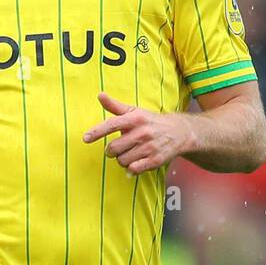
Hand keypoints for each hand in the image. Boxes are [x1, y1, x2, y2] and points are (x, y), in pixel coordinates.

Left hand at [82, 92, 196, 173]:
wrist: (179, 132)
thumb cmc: (150, 121)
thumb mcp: (134, 111)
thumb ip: (114, 106)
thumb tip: (99, 95)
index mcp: (135, 118)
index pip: (112, 124)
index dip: (97, 132)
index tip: (85, 138)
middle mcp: (142, 132)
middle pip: (114, 148)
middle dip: (111, 151)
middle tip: (117, 148)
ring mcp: (149, 147)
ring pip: (122, 160)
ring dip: (122, 159)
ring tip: (130, 153)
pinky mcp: (155, 160)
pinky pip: (134, 169)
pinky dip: (131, 168)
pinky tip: (136, 163)